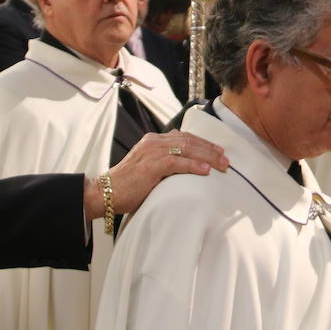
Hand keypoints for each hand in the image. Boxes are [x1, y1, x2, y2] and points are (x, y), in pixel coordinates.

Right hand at [83, 131, 228, 219]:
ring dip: (207, 157)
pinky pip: (177, 162)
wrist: (104, 192)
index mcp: (153, 141)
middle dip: (210, 150)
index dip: (203, 143)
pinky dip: (193, 165)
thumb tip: (185, 170)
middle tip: (225, 159)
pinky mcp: (151, 166)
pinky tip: (205, 171)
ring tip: (221, 165)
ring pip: (186, 149)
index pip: (184, 137)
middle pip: (189, 140)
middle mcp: (153, 142)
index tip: (218, 151)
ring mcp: (152, 152)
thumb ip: (164, 164)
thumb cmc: (127, 185)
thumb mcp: (148, 169)